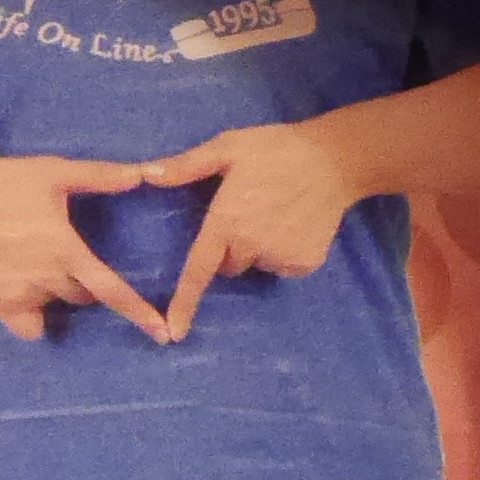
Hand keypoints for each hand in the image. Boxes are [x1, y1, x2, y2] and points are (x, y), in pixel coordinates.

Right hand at [0, 154, 171, 341]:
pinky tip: (25, 293)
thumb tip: (146, 173)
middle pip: (84, 297)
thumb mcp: (53, 172)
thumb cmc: (4, 183)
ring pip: (55, 305)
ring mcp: (19, 293)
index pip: (111, 289)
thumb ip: (101, 176)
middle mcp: (46, 277)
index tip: (162, 334)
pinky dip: (33, 317)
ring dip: (56, 292)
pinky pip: (28, 326)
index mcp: (65, 250)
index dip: (139, 313)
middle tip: (66, 258)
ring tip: (38, 266)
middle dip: (83, 283)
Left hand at [141, 117, 364, 333]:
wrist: (334, 161)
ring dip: (257, 248)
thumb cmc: (275, 150)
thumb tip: (146, 174)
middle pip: (227, 265)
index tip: (174, 332)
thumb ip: (185, 166)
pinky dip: (283, 252)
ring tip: (273, 213)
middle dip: (229, 246)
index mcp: (226, 223)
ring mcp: (282, 257)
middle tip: (246, 211)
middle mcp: (252, 246)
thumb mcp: (226, 148)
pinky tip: (293, 224)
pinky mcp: (306, 263)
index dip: (185, 302)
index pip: (198, 270)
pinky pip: (282, 266)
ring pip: (255, 264)